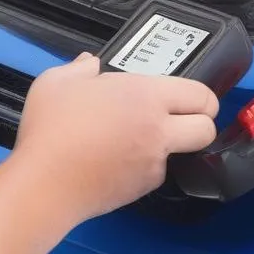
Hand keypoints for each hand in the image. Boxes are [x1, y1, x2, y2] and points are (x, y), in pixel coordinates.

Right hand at [11, 54, 218, 227]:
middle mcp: (158, 130)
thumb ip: (80, 68)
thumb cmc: (51, 126)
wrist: (46, 183)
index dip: (201, 95)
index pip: (201, 94)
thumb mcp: (56, 81)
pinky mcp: (143, 189)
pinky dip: (142, 165)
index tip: (184, 96)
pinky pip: (154, 171)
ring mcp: (153, 163)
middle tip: (175, 118)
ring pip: (180, 152)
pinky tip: (112, 159)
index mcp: (144, 95)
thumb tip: (91, 64)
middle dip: (201, 122)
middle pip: (207, 129)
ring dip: (165, 144)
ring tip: (129, 138)